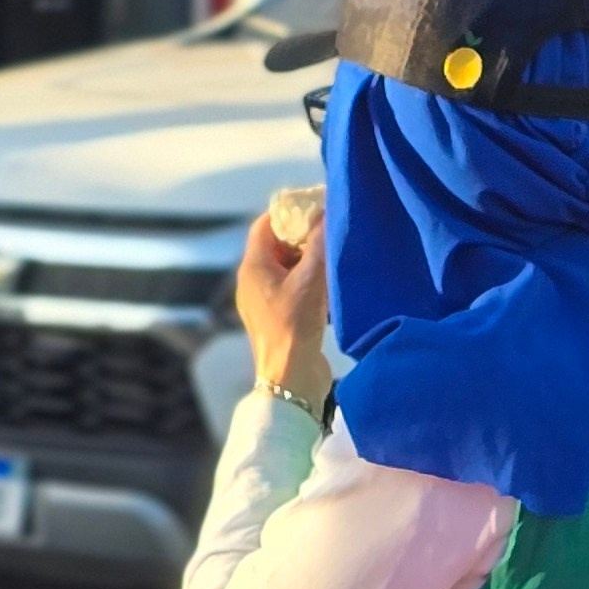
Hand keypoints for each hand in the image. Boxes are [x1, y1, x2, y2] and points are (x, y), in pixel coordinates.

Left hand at [235, 209, 329, 408]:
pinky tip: (333, 287)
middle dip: (304, 237)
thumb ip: (319, 244)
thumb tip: (325, 213)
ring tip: (335, 258)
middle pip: (278, 246)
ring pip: (289, 269)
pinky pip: (294, 290)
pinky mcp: (280, 319)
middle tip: (330, 233)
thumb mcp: (310, 280)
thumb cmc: (295, 327)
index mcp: (253, 268)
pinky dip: (312, 283)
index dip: (288, 213)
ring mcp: (265, 302)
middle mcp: (254, 282)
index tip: (315, 209)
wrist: (291, 380)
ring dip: (311, 262)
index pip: (265, 225)